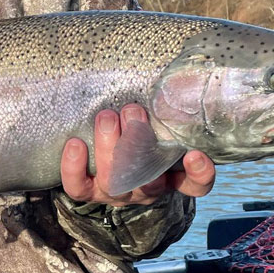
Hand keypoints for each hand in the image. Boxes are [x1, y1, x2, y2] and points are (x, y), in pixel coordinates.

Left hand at [61, 104, 214, 205]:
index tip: (195, 155)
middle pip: (148, 180)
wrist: (104, 161)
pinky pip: (79, 187)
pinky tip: (76, 143)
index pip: (194, 184)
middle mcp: (145, 188)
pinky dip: (74, 167)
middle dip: (139, 142)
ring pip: (113, 180)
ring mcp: (117, 192)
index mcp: (170, 176)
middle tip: (133, 111)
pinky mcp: (88, 192)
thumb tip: (177, 80)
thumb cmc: (138, 136)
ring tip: (107, 117)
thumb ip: (166, 115)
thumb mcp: (157, 128)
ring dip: (109, 145)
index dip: (199, 174)